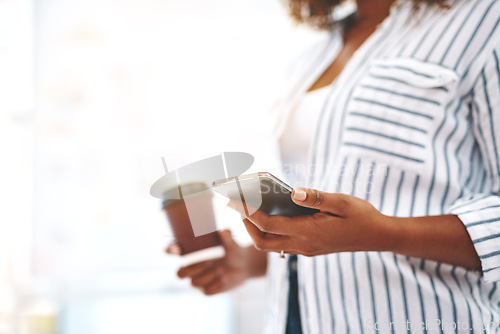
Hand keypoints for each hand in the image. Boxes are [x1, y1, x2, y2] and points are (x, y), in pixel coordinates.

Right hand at [166, 230, 251, 294]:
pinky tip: (225, 278)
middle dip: (192, 269)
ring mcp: (198, 280)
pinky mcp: (207, 290)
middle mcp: (191, 267)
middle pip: (179, 274)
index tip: (176, 248)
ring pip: (194, 283)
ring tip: (221, 269)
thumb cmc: (231, 249)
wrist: (244, 264)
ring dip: (208, 276)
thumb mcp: (230, 242)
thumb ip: (226, 236)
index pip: (172, 251)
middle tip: (208, 261)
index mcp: (190, 252)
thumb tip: (223, 232)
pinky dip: (216, 284)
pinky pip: (206, 291)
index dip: (170, 250)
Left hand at [227, 188, 393, 256]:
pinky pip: (281, 243)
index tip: (234, 199)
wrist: (378, 236)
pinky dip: (268, 231)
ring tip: (246, 208)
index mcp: (309, 232)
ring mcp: (306, 249)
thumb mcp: (342, 202)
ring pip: (270, 245)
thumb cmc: (362, 216)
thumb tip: (292, 191)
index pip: (269, 225)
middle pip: (263, 242)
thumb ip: (317, 197)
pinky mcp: (309, 248)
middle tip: (235, 204)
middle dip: (245, 225)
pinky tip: (268, 214)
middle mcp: (304, 244)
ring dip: (255, 229)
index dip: (249, 212)